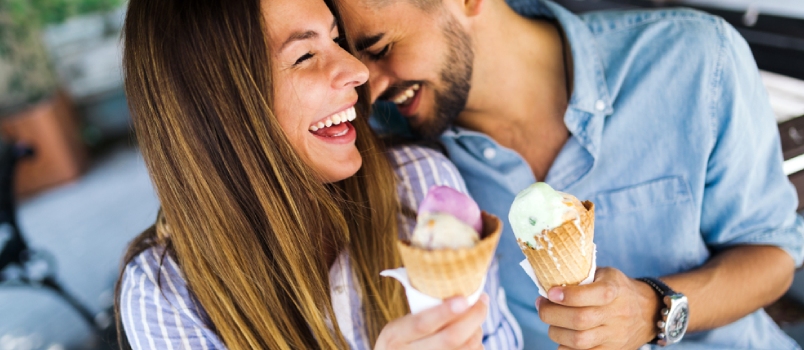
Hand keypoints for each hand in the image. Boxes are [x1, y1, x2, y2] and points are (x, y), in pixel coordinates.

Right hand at [375, 294, 488, 349]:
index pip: (422, 323)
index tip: (463, 299)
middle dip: (473, 317)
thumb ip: (423, 313)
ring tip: (475, 319)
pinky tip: (472, 338)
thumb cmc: (403, 340)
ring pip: (465, 348)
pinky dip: (477, 345)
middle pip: (450, 338)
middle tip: (483, 300)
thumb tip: (460, 296)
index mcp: (396, 335)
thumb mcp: (402, 325)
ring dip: (477, 331)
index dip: (444, 312)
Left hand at [535, 267, 659, 348]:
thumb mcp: (604, 274)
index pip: (590, 295)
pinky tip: (561, 338)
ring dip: (556, 332)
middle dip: (552, 314)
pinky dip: (566, 348)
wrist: (648, 311)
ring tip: (551, 323)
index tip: (550, 293)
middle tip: (542, 306)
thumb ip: (581, 276)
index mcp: (613, 290)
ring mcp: (614, 336)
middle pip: (579, 320)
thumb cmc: (617, 289)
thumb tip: (548, 280)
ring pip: (579, 341)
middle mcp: (616, 314)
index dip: (567, 295)